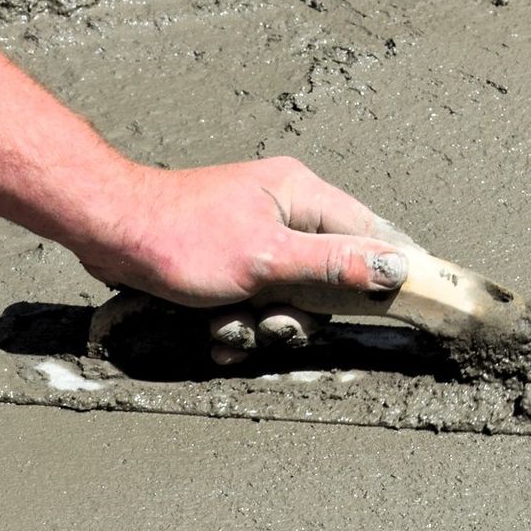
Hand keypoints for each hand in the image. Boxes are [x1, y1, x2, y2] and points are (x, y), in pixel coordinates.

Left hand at [76, 156, 413, 364]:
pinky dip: (242, 326)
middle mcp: (288, 214)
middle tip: (274, 322)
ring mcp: (262, 240)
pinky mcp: (237, 265)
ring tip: (231, 326)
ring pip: (295, 301)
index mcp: (303, 196)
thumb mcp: (268, 259)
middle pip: (334, 279)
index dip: (396, 271)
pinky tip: (217, 333)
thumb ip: (336, 266)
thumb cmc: (182, 238)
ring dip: (265, 325)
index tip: (421, 304)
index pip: (374, 235)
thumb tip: (399, 270)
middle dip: (303, 314)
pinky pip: (261, 305)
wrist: (108, 235)